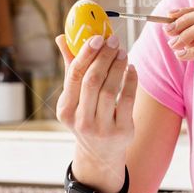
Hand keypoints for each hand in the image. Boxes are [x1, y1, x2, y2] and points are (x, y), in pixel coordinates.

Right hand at [55, 33, 136, 192]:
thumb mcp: (74, 99)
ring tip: (122, 52)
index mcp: (65, 110)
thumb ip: (70, 68)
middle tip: (113, 41)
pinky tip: (131, 69)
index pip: (74, 76)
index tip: (97, 37)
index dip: (86, 54)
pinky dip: (131, 81)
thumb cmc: (86, 117)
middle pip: (92, 81)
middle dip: (104, 57)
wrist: (100, 155)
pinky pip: (127, 100)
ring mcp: (101, 128)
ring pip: (110, 90)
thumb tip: (62, 37)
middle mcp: (81, 121)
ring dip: (118, 66)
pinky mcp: (122, 132)